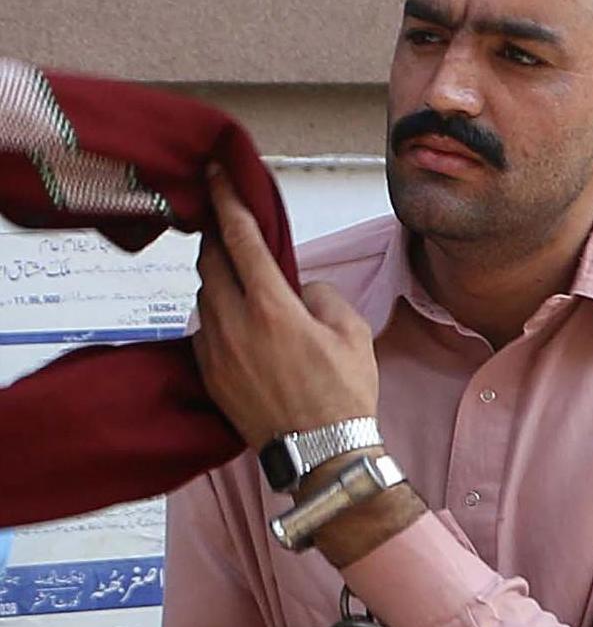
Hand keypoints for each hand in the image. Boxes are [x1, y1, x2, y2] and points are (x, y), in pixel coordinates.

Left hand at [193, 166, 378, 451]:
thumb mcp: (353, 333)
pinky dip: (219, 318)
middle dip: (218, 240)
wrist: (321, 452)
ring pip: (205, 296)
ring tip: (244, 287)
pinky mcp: (209, 373)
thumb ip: (322, 296)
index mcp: (272, 307)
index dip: (226, 201)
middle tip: (229, 229)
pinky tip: (240, 328)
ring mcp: (216, 349)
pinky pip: (204, 330)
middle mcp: (235, 323)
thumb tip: (299, 291)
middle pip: (211, 262)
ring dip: (220, 282)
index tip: (215, 175)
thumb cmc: (343, 394)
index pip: (240, 239)